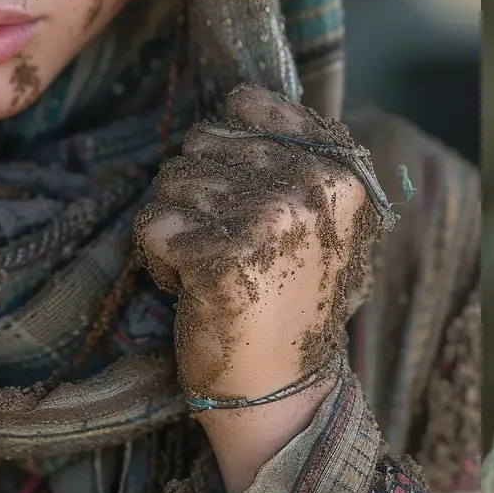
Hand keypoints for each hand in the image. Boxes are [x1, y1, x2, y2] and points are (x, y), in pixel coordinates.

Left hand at [136, 87, 382, 492]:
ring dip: (175, 225)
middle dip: (196, 190)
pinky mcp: (221, 257)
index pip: (249, 104)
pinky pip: (153, 225)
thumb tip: (237, 99)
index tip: (233, 189)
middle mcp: (310, 185)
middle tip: (219, 240)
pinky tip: (185, 285)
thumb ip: (295, 159)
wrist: (284, 393)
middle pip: (203, 142)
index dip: (225, 143)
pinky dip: (156, 257)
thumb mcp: (322, 221)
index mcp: (339, 170)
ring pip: (173, 181)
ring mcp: (268, 219)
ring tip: (203, 264)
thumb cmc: (291, 300)